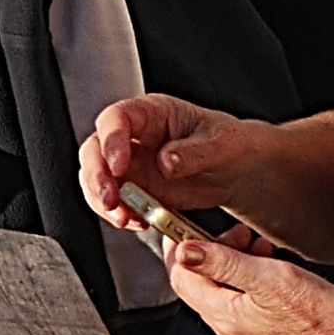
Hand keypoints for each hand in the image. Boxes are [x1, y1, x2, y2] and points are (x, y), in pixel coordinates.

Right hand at [79, 93, 265, 232]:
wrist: (238, 171)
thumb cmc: (230, 145)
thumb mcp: (220, 144)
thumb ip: (194, 152)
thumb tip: (165, 161)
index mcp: (152, 113)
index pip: (117, 118)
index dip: (111, 140)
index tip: (119, 167)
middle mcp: (134, 136)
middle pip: (95, 148)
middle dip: (97, 176)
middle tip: (111, 199)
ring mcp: (132, 163)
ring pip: (97, 176)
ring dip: (101, 199)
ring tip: (123, 218)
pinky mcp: (136, 188)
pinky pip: (114, 200)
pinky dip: (118, 213)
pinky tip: (135, 222)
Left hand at [162, 239, 333, 334]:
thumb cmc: (327, 323)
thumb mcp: (271, 279)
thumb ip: (223, 262)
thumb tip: (184, 251)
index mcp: (225, 318)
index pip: (180, 278)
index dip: (178, 247)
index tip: (183, 225)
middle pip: (203, 286)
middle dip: (214, 252)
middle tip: (238, 234)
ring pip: (226, 296)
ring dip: (236, 266)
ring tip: (261, 250)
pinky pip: (247, 309)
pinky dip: (253, 285)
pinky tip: (276, 275)